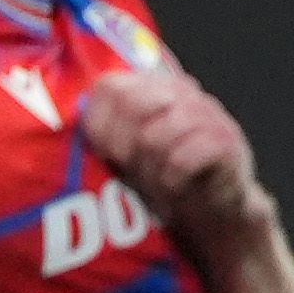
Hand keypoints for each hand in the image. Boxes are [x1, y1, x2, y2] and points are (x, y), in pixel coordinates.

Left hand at [75, 57, 268, 249]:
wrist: (216, 207)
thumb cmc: (166, 175)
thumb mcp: (130, 150)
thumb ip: (106, 129)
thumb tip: (68, 123)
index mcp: (153, 85)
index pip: (111, 86)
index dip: (100, 123)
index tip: (105, 152)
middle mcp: (181, 90)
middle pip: (131, 104)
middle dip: (122, 145)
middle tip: (129, 167)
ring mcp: (207, 113)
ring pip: (154, 135)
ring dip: (148, 168)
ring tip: (155, 180)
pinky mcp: (225, 142)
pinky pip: (181, 158)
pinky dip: (171, 180)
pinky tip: (174, 186)